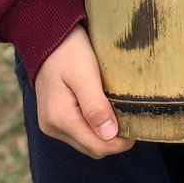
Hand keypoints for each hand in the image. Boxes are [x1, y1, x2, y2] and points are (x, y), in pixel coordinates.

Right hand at [34, 24, 135, 158]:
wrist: (45, 35)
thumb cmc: (68, 50)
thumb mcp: (85, 74)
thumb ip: (95, 106)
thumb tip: (110, 135)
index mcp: (60, 118)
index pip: (96, 146)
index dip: (119, 143)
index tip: (137, 129)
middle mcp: (52, 126)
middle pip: (91, 147)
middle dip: (112, 140)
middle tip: (132, 120)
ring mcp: (51, 123)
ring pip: (85, 141)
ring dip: (103, 134)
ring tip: (120, 115)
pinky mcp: (53, 116)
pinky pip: (78, 131)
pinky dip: (93, 127)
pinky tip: (103, 111)